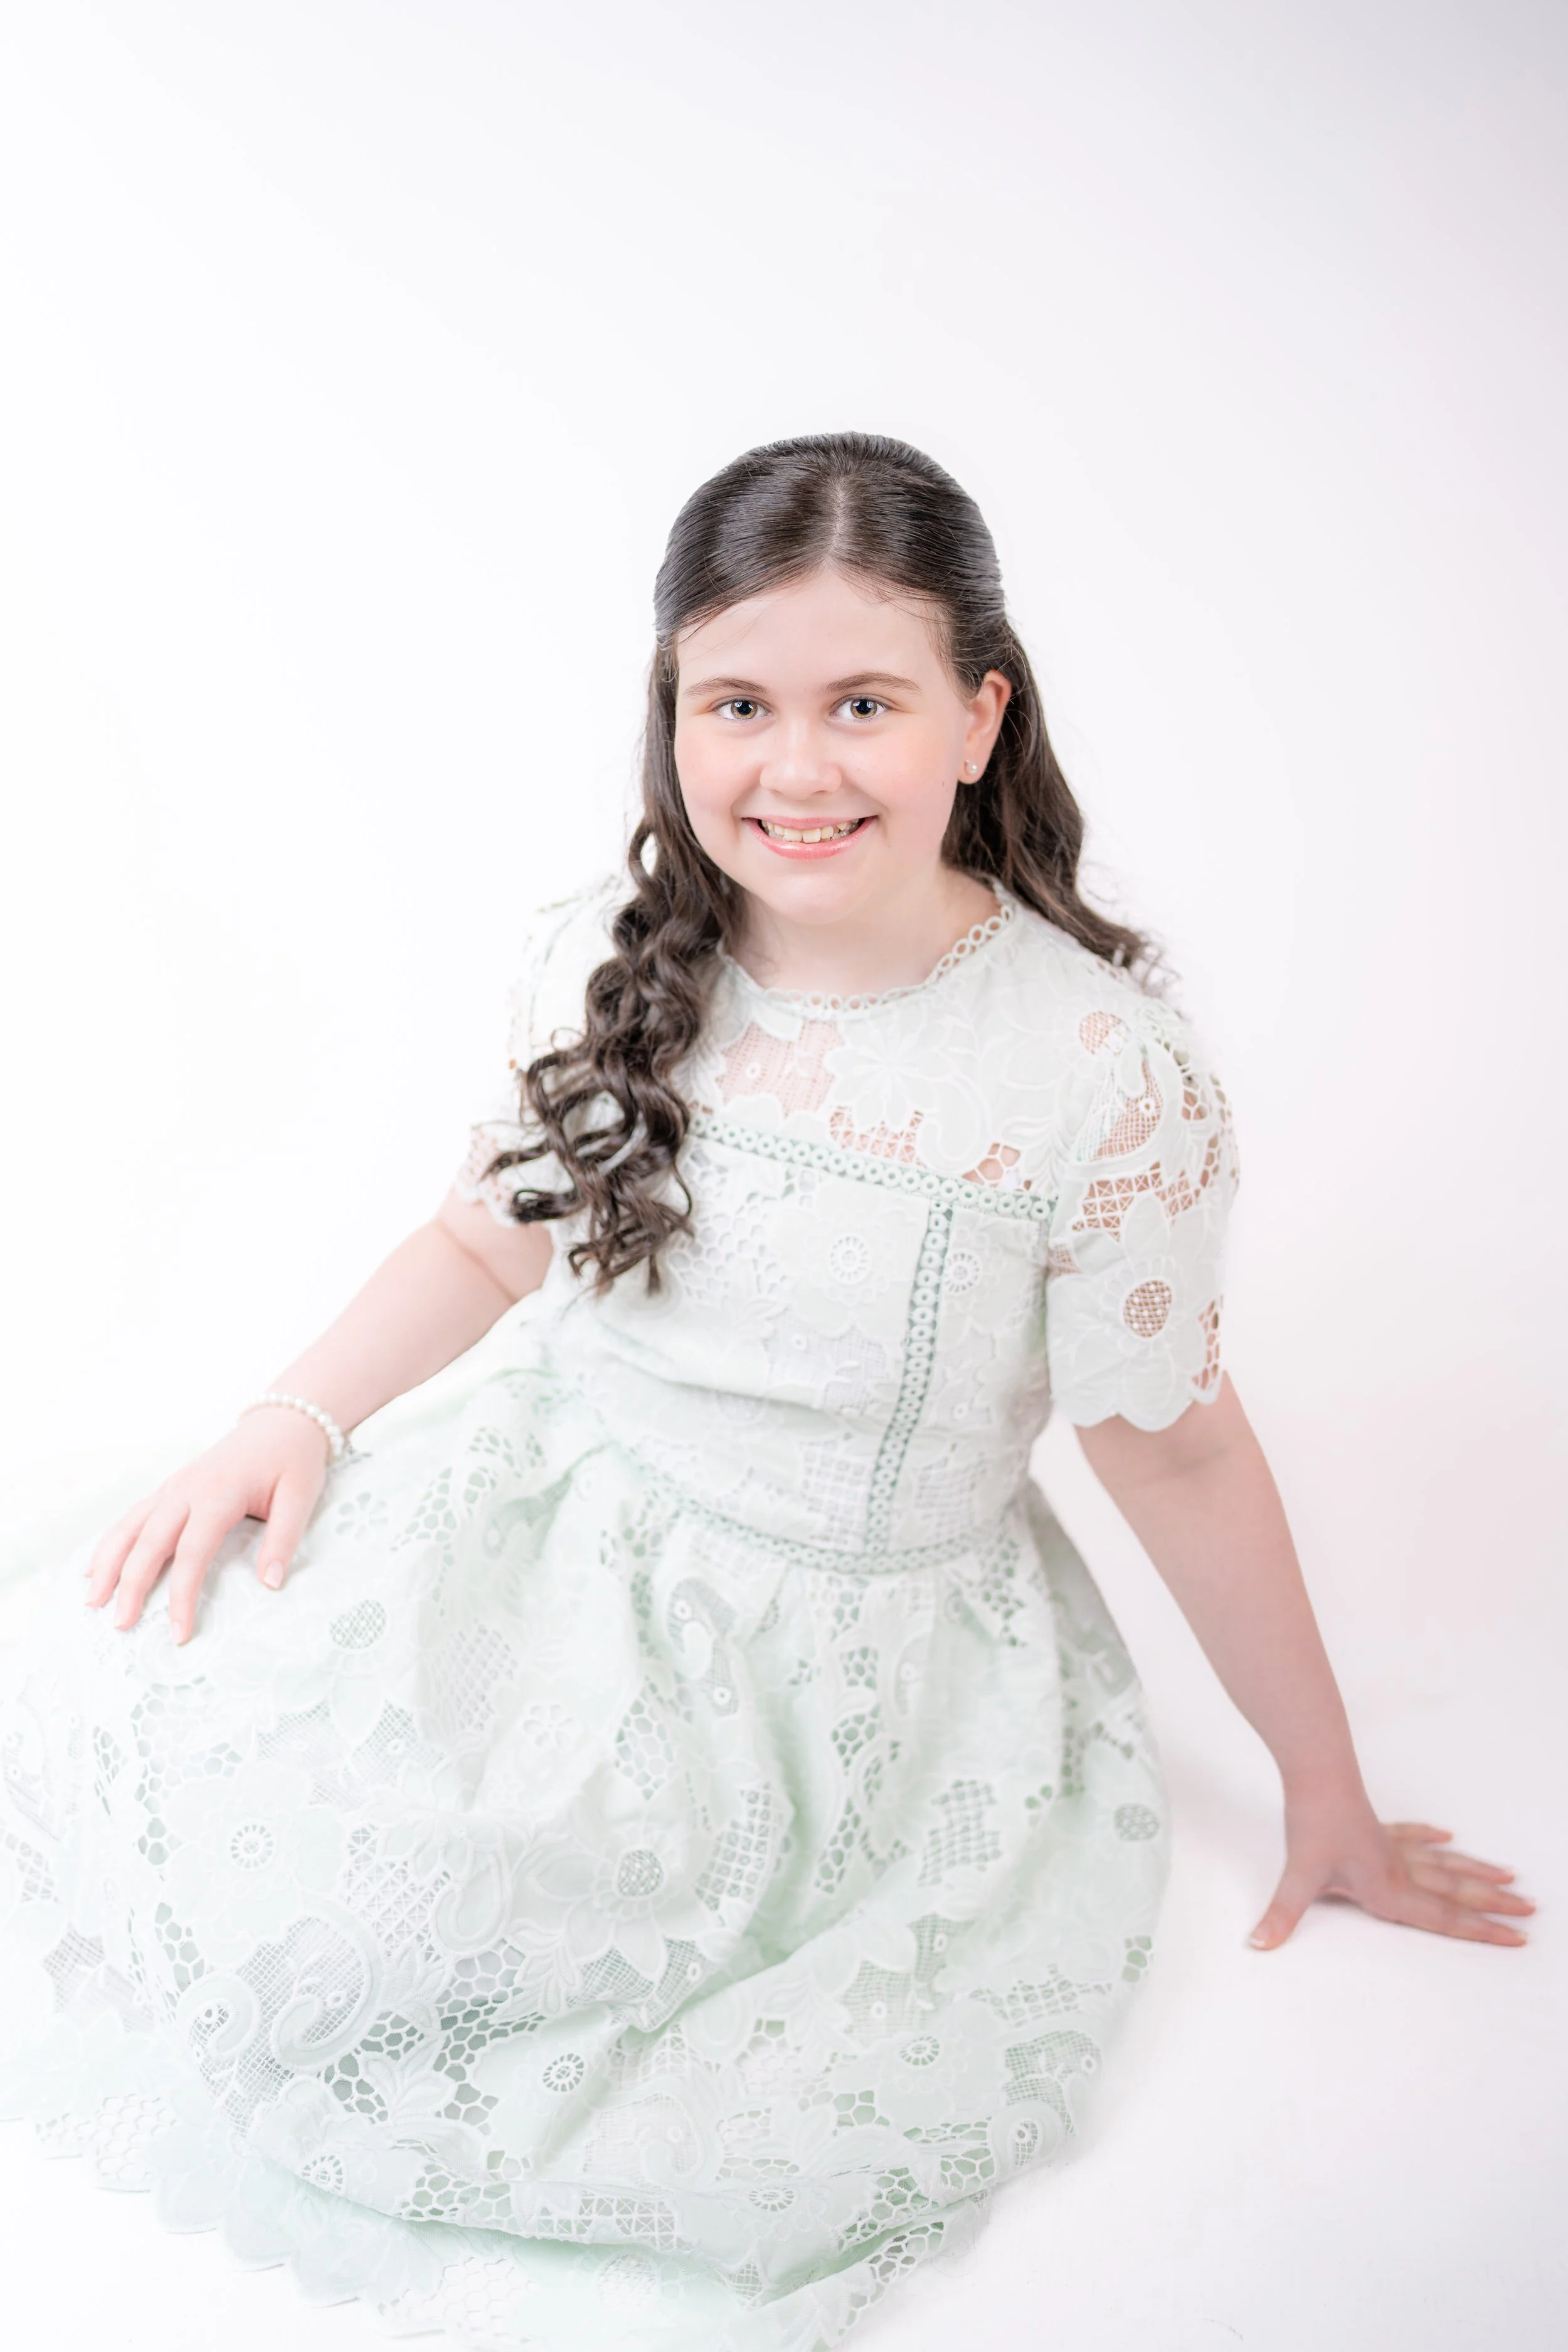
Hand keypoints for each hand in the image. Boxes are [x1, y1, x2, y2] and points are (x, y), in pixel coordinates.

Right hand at [84, 1408, 330, 1644]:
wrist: (282, 1422)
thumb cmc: (292, 1460)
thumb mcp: (300, 1497)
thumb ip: (283, 1540)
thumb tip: (270, 1584)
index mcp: (218, 1494)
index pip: (192, 1553)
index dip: (182, 1595)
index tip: (178, 1632)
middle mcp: (187, 1490)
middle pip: (149, 1543)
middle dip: (131, 1586)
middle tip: (120, 1625)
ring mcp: (174, 1486)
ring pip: (130, 1527)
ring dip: (108, 1563)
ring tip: (92, 1601)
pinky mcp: (170, 1487)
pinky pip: (133, 1516)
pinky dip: (111, 1542)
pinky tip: (95, 1566)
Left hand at [1249, 1799, 1532, 1949]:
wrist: (1317, 1773)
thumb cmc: (1313, 1823)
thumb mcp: (1298, 1876)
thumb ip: (1281, 1916)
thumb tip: (1256, 1944)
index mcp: (1388, 1889)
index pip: (1444, 1918)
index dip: (1481, 1932)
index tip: (1517, 1938)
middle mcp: (1398, 1870)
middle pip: (1456, 1890)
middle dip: (1494, 1905)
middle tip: (1532, 1912)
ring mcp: (1390, 1845)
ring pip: (1444, 1863)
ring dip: (1476, 1872)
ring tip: (1509, 1877)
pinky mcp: (1377, 1826)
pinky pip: (1412, 1835)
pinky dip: (1431, 1838)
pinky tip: (1447, 1836)